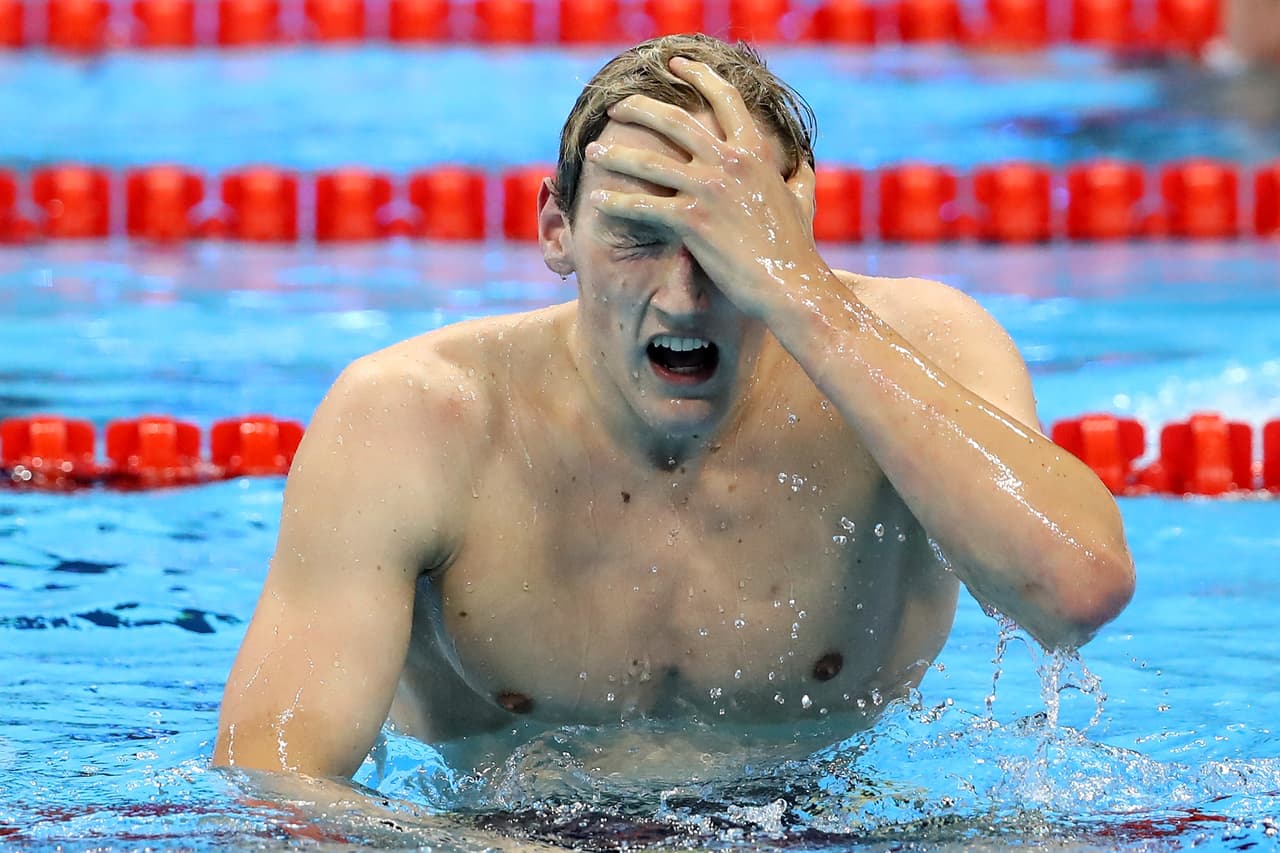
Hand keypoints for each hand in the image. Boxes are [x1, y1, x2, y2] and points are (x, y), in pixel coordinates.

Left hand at [584, 57, 832, 319]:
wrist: (790, 284)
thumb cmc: (796, 248)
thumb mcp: (802, 199)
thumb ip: (798, 176)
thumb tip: (802, 164)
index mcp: (754, 151)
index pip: (724, 98)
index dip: (697, 75)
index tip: (676, 64)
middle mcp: (729, 161)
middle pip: (673, 121)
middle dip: (639, 108)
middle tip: (616, 106)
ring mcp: (709, 189)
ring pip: (648, 162)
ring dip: (615, 156)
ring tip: (593, 153)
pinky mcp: (692, 220)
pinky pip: (643, 207)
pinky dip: (617, 203)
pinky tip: (597, 202)